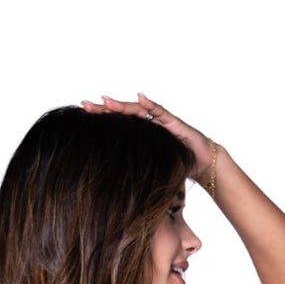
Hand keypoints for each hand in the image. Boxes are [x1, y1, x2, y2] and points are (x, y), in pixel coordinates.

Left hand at [82, 90, 216, 183]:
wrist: (202, 164)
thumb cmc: (176, 167)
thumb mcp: (151, 170)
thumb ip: (135, 171)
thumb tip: (110, 186)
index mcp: (140, 135)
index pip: (118, 125)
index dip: (102, 120)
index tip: (82, 118)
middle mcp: (148, 124)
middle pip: (123, 114)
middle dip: (104, 109)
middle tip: (85, 106)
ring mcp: (160, 121)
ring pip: (138, 110)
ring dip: (122, 105)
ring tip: (106, 101)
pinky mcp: (174, 122)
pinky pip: (161, 112)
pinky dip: (151, 104)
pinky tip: (140, 97)